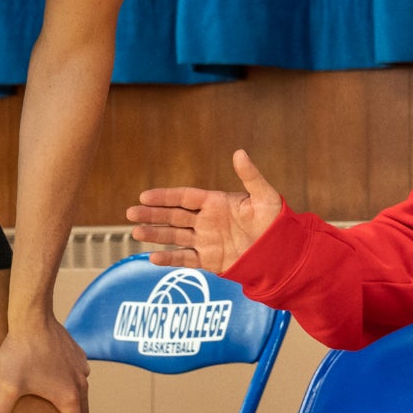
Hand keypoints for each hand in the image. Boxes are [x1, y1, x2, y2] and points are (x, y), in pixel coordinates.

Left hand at [0, 313, 91, 412]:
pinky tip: (61, 388)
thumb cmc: (21, 351)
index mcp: (68, 398)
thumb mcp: (8, 386)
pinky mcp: (77, 355)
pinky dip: (74, 391)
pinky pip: (79, 379)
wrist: (32, 316)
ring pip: (82, 397)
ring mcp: (81, 369)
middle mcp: (80, 385)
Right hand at [126, 149, 284, 273]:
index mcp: (215, 202)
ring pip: (175, 237)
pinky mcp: (209, 260)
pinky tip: (153, 258)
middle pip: (174, 216)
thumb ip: (250, 176)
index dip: (165, 196)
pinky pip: (186, 259)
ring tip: (135, 232)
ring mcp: (206, 241)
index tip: (144, 196)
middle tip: (130, 212)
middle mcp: (206, 221)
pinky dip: (170, 259)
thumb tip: (239, 152)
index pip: (184, 197)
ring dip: (155, 234)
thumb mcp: (264, 196)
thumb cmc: (275, 221)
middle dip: (152, 214)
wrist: (282, 251)